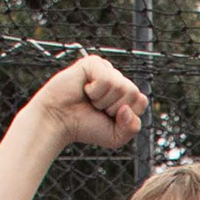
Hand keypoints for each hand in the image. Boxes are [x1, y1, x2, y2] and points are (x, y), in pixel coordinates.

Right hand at [27, 54, 145, 152]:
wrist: (58, 121)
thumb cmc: (85, 126)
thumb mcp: (116, 136)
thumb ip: (132, 128)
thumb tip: (127, 108)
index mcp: (124, 93)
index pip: (141, 101)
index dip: (126, 115)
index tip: (108, 117)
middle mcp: (116, 78)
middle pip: (133, 92)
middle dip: (114, 108)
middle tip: (96, 108)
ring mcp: (105, 68)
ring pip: (121, 86)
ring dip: (103, 100)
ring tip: (89, 100)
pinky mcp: (93, 62)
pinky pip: (106, 79)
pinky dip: (95, 91)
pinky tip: (84, 90)